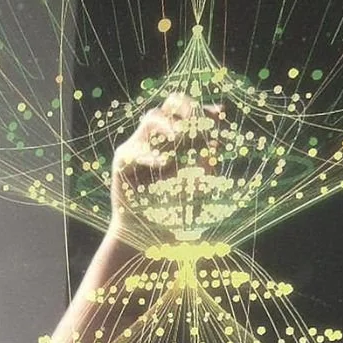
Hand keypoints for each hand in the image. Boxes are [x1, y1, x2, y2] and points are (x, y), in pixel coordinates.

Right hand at [110, 93, 222, 237]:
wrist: (149, 238)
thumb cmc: (177, 216)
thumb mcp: (199, 193)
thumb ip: (207, 170)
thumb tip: (215, 145)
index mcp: (180, 141)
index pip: (192, 113)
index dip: (205, 110)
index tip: (219, 116)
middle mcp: (160, 138)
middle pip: (172, 104)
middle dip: (186, 106)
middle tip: (197, 120)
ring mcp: (140, 146)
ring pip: (151, 118)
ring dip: (168, 124)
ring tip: (178, 136)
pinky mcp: (123, 162)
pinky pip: (134, 150)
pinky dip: (149, 155)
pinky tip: (163, 164)